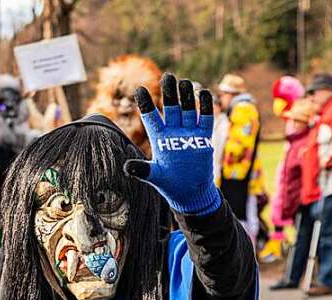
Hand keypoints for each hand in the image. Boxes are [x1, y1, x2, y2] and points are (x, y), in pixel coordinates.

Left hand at [124, 74, 220, 216]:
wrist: (190, 192)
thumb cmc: (169, 184)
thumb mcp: (154, 177)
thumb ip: (142, 170)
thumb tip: (126, 167)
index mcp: (159, 138)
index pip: (151, 117)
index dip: (146, 103)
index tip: (140, 89)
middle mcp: (173, 131)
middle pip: (171, 107)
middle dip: (170, 92)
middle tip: (168, 77)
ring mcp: (189, 132)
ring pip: (188, 108)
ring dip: (187, 96)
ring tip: (185, 83)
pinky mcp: (203, 136)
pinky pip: (205, 117)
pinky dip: (205, 106)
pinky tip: (203, 93)